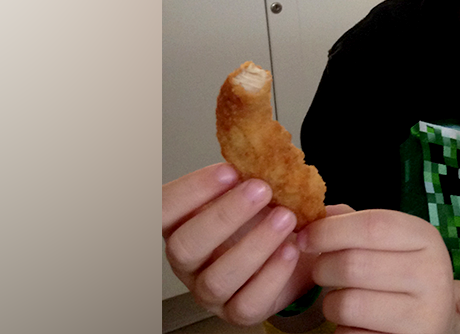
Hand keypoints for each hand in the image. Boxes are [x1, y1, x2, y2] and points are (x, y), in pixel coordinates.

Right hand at [162, 163, 310, 325]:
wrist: (297, 250)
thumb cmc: (264, 217)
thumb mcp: (251, 190)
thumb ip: (246, 173)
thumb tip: (261, 147)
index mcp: (181, 226)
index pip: (162, 210)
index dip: (191, 190)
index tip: (229, 169)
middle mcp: (188, 263)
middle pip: (184, 247)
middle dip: (224, 215)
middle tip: (261, 189)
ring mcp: (210, 292)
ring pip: (217, 278)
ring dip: (254, 245)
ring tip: (285, 217)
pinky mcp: (238, 312)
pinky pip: (248, 302)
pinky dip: (273, 274)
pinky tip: (292, 249)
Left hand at [300, 209, 459, 333]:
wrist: (435, 318)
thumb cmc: (402, 272)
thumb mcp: (391, 240)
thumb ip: (353, 222)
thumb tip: (311, 217)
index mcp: (426, 239)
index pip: (372, 226)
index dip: (330, 229)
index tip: (305, 237)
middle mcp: (432, 276)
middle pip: (352, 265)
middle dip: (322, 267)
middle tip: (322, 270)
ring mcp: (422, 316)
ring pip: (347, 305)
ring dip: (330, 303)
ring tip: (342, 299)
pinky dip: (343, 330)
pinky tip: (358, 323)